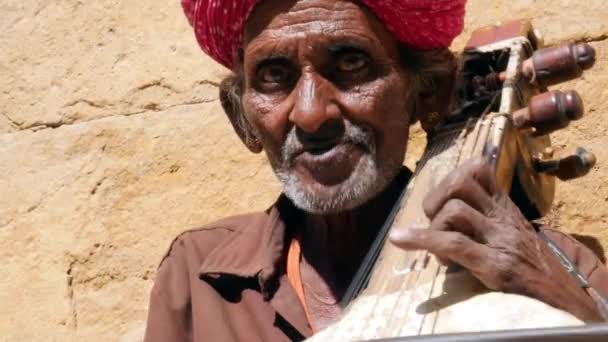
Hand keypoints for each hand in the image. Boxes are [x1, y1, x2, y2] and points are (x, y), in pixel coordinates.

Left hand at [390, 158, 601, 321]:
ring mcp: (500, 239)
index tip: (442, 200)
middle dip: (435, 199)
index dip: (450, 178)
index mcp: (504, 206)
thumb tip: (438, 210)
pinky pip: (453, 244)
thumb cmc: (528, 264)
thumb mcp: (509, 232)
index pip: (477, 169)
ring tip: (441, 252)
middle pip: (460, 183)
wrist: (561, 296)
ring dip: (434, 229)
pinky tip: (400, 240)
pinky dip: (421, 240)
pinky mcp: (496, 264)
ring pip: (454, 211)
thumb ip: (482, 216)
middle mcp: (502, 217)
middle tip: (434, 224)